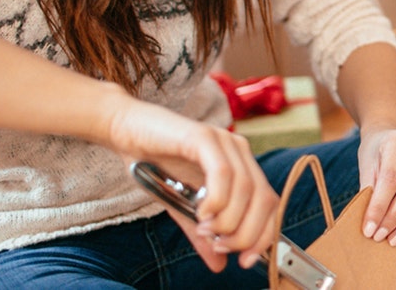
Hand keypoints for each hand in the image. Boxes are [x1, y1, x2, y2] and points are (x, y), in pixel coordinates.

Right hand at [103, 96, 278, 270]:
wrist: (126, 130)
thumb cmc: (155, 164)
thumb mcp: (183, 207)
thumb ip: (203, 233)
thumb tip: (219, 264)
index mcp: (242, 167)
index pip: (270, 204)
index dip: (263, 236)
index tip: (245, 260)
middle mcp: (240, 152)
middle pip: (264, 200)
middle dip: (246, 233)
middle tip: (221, 245)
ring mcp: (225, 141)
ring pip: (246, 189)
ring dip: (228, 220)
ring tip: (206, 229)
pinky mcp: (204, 136)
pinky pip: (222, 172)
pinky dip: (216, 199)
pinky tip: (201, 211)